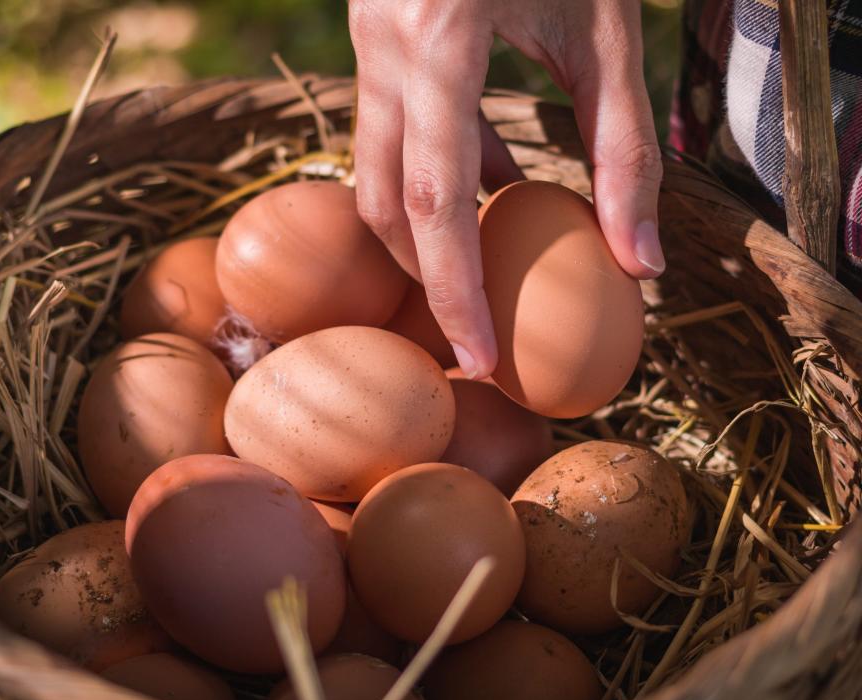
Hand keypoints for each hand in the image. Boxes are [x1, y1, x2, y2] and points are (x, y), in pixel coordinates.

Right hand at [349, 0, 662, 378]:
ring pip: (376, 173)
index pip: (437, 199)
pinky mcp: (371, 41)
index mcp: (439, 38)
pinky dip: (436, 176)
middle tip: (475, 336)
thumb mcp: (609, 32)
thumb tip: (640, 269)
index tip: (481, 361)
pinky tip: (492, 184)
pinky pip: (392, 135)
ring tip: (489, 264)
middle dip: (427, 281)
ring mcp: (365, 41)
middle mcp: (383, 45)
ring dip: (428, 231)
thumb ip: (626, 150)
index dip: (453, 293)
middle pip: (385, 203)